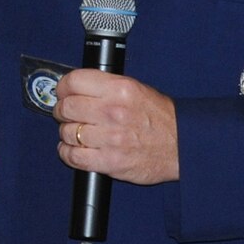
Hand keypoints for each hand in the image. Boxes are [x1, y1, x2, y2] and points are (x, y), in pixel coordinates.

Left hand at [52, 68, 178, 184]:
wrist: (182, 146)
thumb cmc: (160, 118)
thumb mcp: (137, 89)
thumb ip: (106, 86)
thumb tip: (76, 87)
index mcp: (120, 89)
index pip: (74, 82)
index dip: (63, 87)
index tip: (62, 92)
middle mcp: (113, 111)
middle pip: (66, 108)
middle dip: (61, 111)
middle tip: (66, 114)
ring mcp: (111, 138)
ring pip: (67, 133)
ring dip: (67, 133)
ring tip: (76, 133)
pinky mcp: (109, 162)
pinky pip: (73, 157)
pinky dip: (67, 153)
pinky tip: (73, 149)